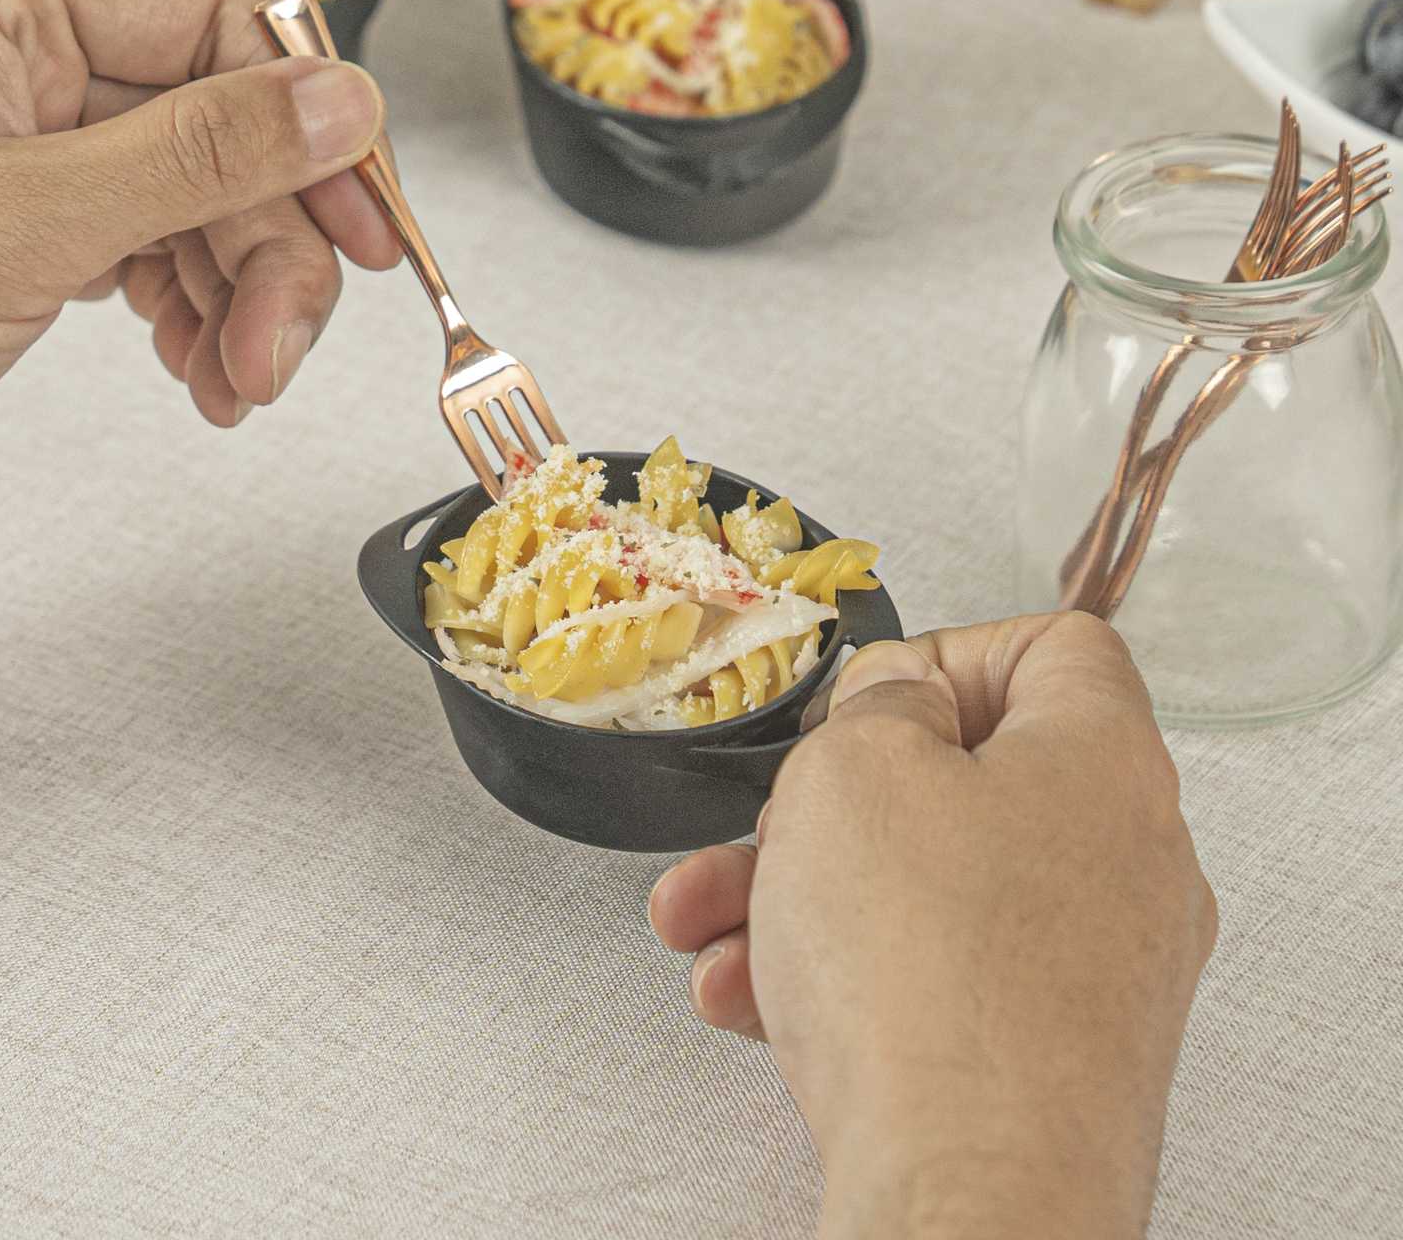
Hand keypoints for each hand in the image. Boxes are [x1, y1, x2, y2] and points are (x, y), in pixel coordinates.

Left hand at [0, 0, 395, 637]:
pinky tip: (198, 376)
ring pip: (183, 196)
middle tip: (284, 341)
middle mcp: (0, 61)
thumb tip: (341, 95)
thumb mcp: (25, 218)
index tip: (369, 219)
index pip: (213, 18)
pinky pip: (135, 252)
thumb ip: (202, 153)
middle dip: (267, 237)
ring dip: (234, 290)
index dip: (306, 118)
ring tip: (237, 380)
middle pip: (210, 120)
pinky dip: (183, 314)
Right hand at [648, 614, 1215, 1239]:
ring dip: (803, 891)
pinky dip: (842, 975)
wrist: (968, 1193)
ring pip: (929, 888)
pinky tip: (752, 995)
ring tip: (709, 919)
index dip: (950, 650)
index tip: (878, 692)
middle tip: (775, 816)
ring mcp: (1094, 970)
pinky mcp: (1054, 1059)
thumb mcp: (855, 766)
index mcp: (1105, 762)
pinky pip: (935, 979)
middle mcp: (1125, 863)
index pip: (1057, 648)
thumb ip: (876, 701)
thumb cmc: (928, 979)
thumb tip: (899, 702)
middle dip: (831, 799)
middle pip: (967, 782)